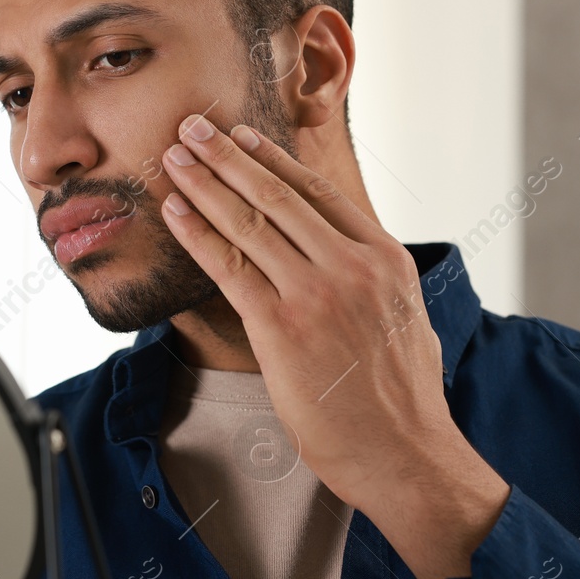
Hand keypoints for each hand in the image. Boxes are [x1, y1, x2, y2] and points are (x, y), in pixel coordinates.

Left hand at [158, 113, 509, 578]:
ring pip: (247, 223)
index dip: (271, 160)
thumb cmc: (402, 397)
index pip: (317, 193)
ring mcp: (315, 293)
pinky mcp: (281, 326)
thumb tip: (345, 256)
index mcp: (384, 258)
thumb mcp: (407, 317)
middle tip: (192, 126)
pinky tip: (174, 211)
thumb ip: (373, 280)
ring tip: (173, 157)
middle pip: (275, 196)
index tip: (241, 136)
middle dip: (225, 157)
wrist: (404, 452)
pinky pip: (228, 267)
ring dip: (202, 184)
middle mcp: (351, 265)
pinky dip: (196, 233)